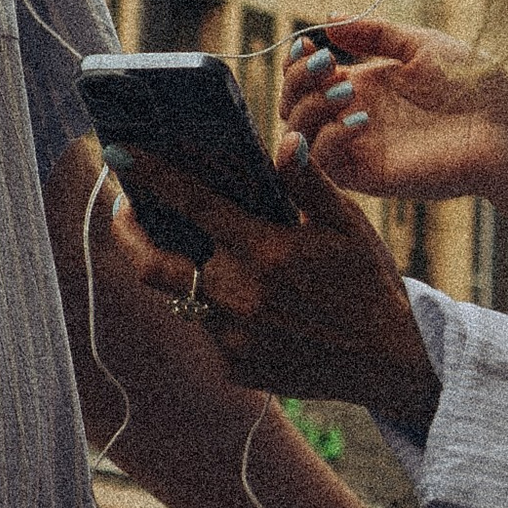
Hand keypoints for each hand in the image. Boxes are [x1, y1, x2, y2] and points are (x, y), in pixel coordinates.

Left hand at [110, 146, 435, 414]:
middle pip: (154, 266)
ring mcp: (235, 339)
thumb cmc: (368, 282)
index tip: (119, 153)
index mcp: (266, 253)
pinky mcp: (237, 368)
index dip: (151, 177)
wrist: (389, 362)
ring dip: (184, 271)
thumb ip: (308, 182)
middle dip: (130, 234)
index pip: (192, 205)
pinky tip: (240, 296)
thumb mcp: (348, 224)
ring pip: (181, 298)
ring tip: (197, 248)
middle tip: (128, 210)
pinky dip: (214, 308)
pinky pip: (208, 330)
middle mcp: (241, 298)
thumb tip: (284, 139)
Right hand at [279, 20, 507, 207]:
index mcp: (365, 86)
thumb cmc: (473, 83)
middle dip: (296, 80)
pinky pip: (326, 163)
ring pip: (297, 136)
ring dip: (307, 107)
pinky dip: (329, 137)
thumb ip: (375, 33)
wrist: (505, 129)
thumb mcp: (421, 45)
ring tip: (345, 87)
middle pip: (292, 105)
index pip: (306, 79)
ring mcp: (359, 148)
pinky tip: (361, 118)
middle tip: (326, 64)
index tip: (309, 44)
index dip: (297, 62)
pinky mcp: (369, 176)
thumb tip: (329, 20)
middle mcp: (353, 117)